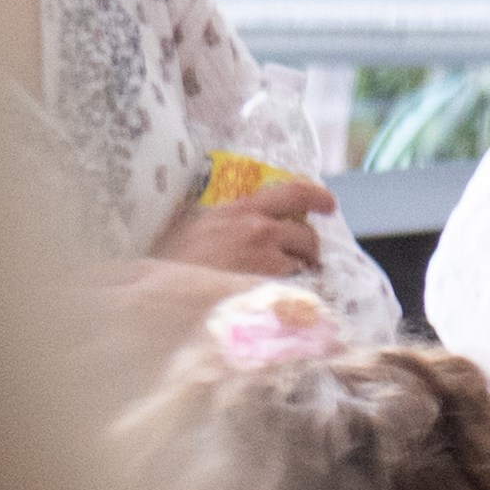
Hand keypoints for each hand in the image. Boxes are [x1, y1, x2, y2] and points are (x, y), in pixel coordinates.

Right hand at [151, 173, 332, 283]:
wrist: (160, 295)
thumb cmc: (170, 266)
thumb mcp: (195, 231)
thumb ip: (226, 224)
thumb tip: (249, 225)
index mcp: (236, 209)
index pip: (291, 192)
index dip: (317, 196)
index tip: (328, 204)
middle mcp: (257, 227)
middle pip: (305, 233)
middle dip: (308, 248)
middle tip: (304, 260)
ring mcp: (266, 255)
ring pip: (303, 259)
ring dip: (301, 270)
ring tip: (284, 283)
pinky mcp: (270, 281)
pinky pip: (294, 283)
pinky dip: (291, 291)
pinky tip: (273, 298)